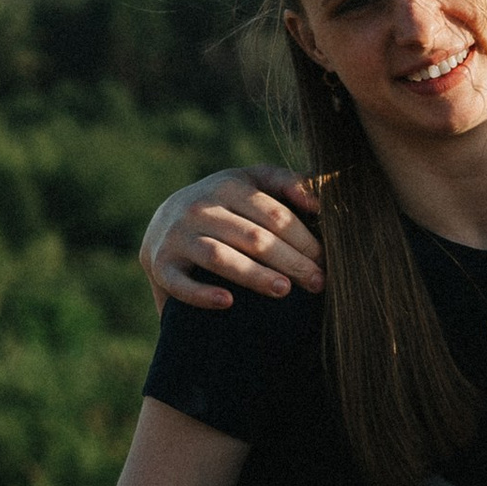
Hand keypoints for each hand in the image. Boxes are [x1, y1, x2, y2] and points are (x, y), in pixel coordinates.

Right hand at [141, 167, 325, 310]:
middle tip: (318, 284)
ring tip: (284, 290)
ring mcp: (178, 235)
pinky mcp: (160, 264)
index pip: (274, 214)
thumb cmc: (224, 207)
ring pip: (221, 256)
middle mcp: (200, 207)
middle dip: (291, 261)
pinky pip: (181, 283)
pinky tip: (228, 302)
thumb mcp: (251, 183)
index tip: (326, 261)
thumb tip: (320, 200)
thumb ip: (286, 183)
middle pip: (254, 237)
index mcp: (228, 185)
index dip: (304, 239)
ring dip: (254, 275)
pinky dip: (203, 294)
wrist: (164, 224)